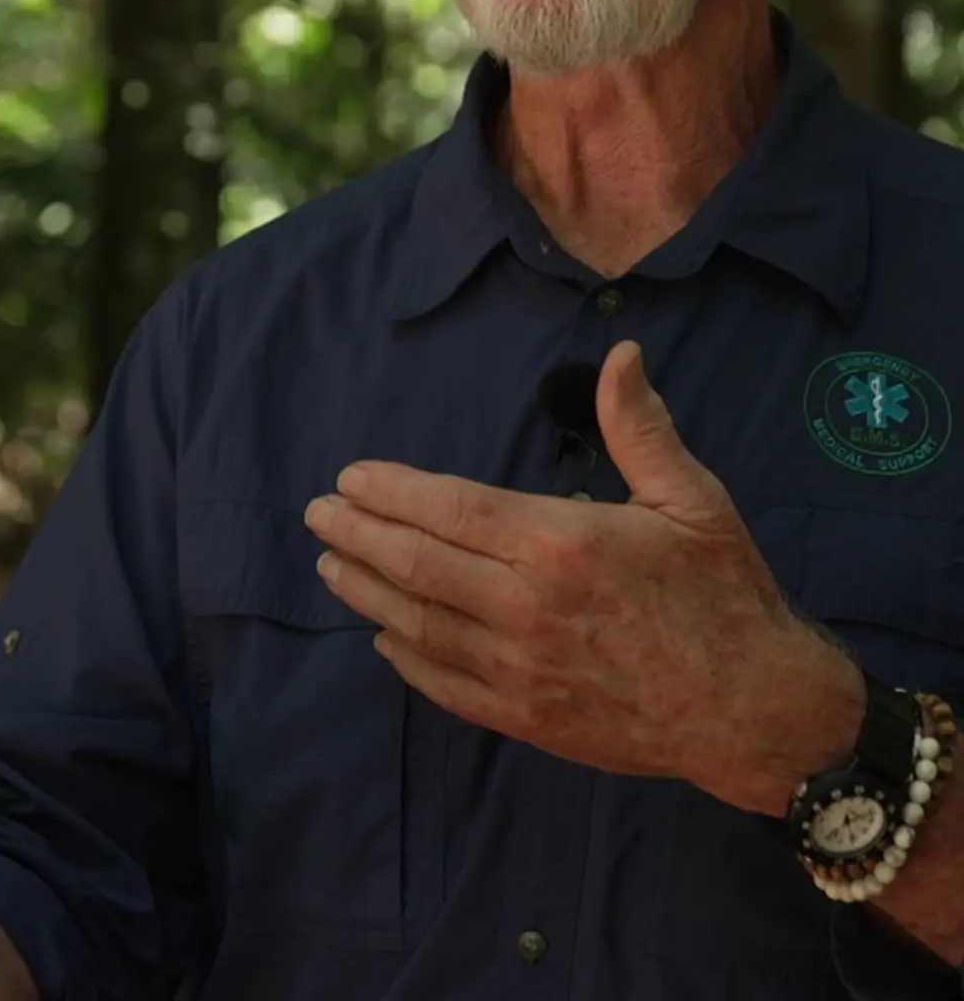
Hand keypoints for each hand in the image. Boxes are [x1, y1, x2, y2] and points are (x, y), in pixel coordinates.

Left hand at [305, 340, 863, 813]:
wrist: (756, 712)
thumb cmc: (725, 595)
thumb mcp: (693, 499)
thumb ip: (640, 427)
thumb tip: (620, 353)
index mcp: (562, 542)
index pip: (451, 509)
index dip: (392, 492)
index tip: (350, 478)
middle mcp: (528, 606)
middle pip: (418, 564)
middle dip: (358, 536)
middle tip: (316, 516)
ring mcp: (521, 669)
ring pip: (420, 624)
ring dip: (366, 592)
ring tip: (328, 566)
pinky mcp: (527, 718)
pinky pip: (447, 685)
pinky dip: (406, 658)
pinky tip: (383, 637)